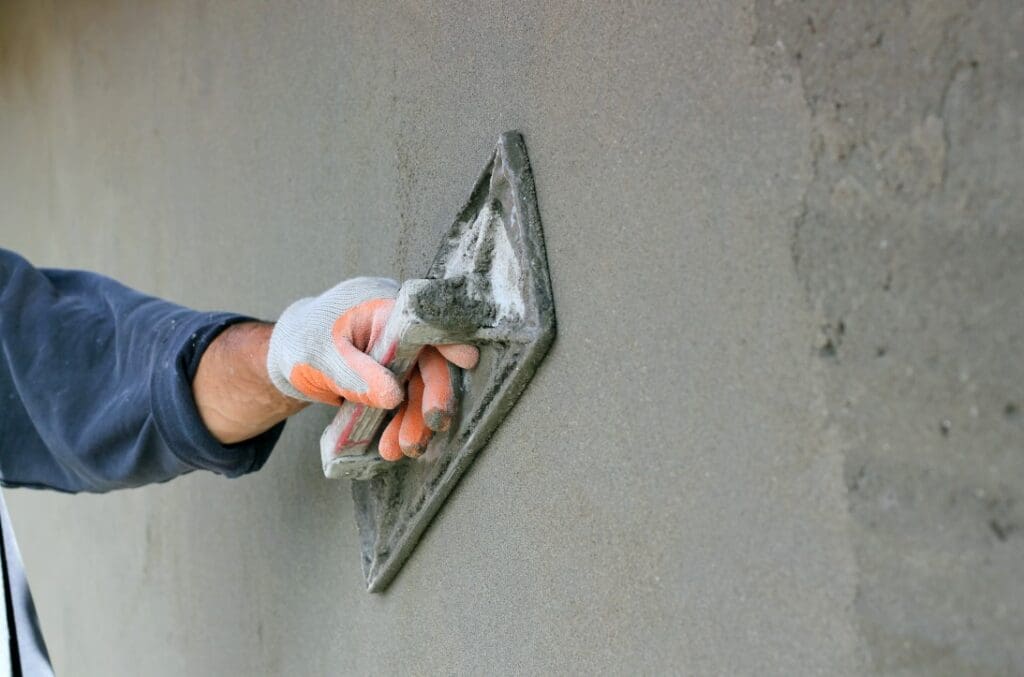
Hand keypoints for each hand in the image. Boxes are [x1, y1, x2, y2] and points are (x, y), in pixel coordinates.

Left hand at [266, 278, 477, 455]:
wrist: (285, 354)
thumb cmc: (302, 342)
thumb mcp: (322, 357)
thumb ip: (355, 374)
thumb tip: (394, 397)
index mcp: (382, 307)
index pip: (423, 321)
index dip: (448, 339)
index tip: (466, 361)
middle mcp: (397, 329)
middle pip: (428, 361)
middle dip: (430, 399)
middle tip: (427, 429)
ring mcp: (397, 354)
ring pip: (418, 387)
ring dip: (414, 420)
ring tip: (401, 449)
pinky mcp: (393, 376)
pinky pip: (406, 400)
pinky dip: (400, 423)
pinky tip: (391, 445)